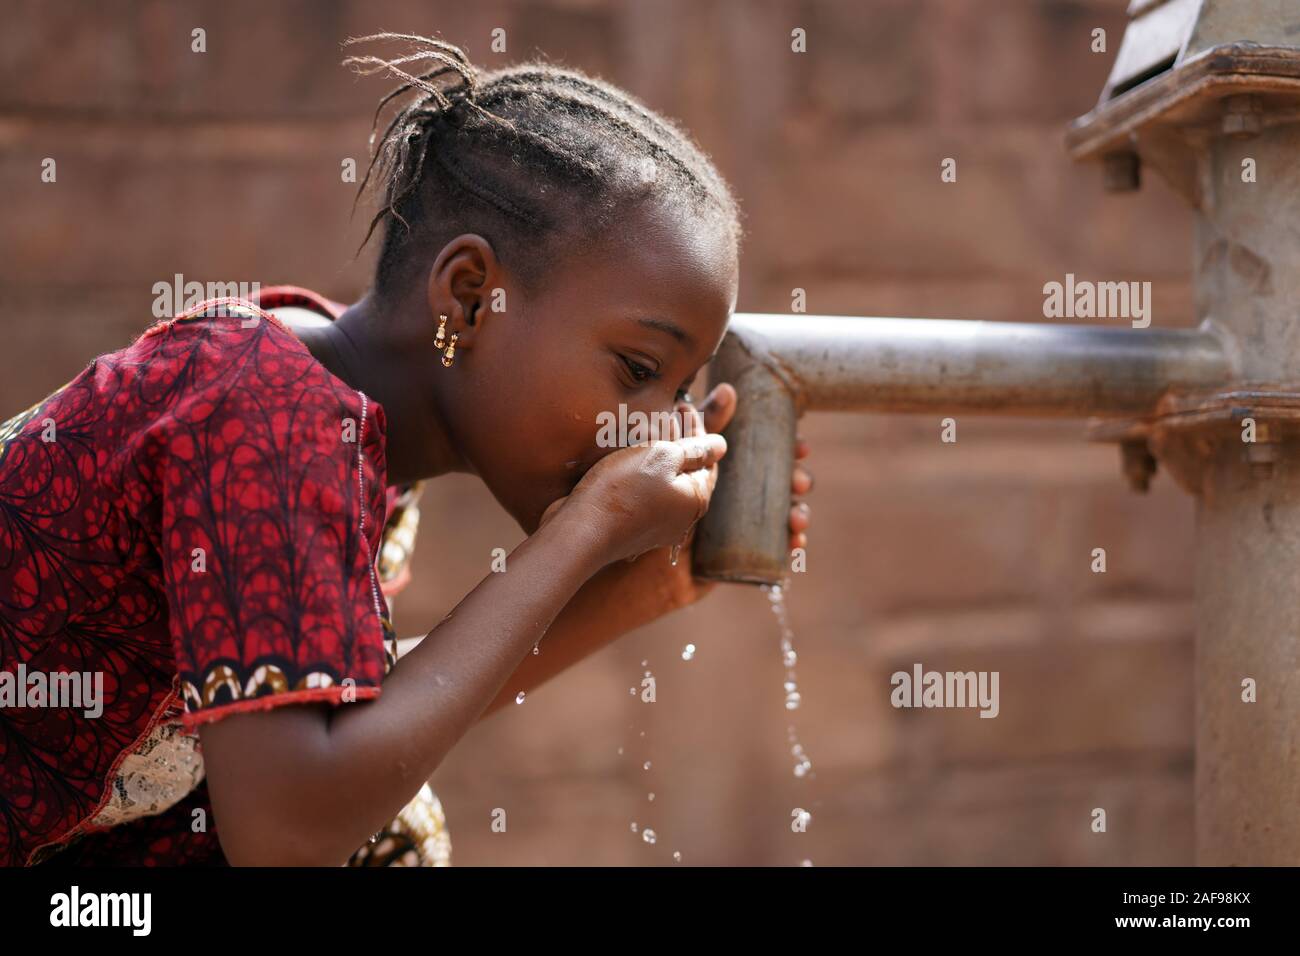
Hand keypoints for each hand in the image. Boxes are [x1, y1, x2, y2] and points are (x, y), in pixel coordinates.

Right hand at [538, 403, 726, 565]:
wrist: (583, 529)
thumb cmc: (624, 488)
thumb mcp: (664, 456)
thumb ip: (696, 450)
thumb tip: (722, 446)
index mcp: (696, 499)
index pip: (708, 459)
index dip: (698, 430)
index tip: (683, 406)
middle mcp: (682, 517)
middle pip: (688, 470)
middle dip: (680, 439)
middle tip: (669, 412)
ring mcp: (657, 526)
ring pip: (666, 481)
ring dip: (661, 455)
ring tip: (648, 430)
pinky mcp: (633, 528)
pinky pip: (647, 494)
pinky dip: (644, 472)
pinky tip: (630, 458)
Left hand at [620, 383, 813, 610]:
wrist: (621, 538)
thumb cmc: (643, 492)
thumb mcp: (675, 452)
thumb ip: (700, 425)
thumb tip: (729, 389)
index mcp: (726, 470)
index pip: (769, 457)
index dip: (791, 452)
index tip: (801, 447)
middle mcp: (738, 497)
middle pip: (780, 487)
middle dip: (797, 482)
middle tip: (799, 482)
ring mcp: (739, 527)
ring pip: (779, 519)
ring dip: (798, 516)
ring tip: (797, 517)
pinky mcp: (735, 554)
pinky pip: (770, 552)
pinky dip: (789, 547)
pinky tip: (795, 544)